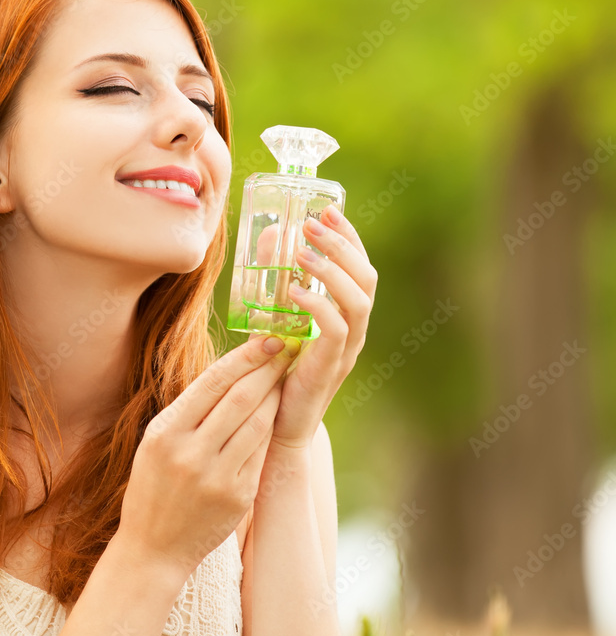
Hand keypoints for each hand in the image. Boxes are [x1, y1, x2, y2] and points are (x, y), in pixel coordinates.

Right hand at [116, 333, 298, 576]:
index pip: (212, 383)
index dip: (244, 357)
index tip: (266, 338)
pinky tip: (277, 412)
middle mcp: (190, 453)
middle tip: (287, 347)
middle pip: (240, 398)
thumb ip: (188, 411)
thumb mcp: (155, 443)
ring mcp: (216, 477)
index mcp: (165, 433)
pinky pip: (261, 453)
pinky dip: (271, 428)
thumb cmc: (152, 487)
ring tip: (285, 376)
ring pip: (257, 423)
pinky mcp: (237, 496)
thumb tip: (228, 371)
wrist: (153, 549)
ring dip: (275, 395)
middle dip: (267, 369)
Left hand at [270, 204, 376, 451]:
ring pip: (359, 301)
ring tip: (303, 252)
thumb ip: (277, 279)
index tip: (328, 210)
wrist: (278, 425)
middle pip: (367, 278)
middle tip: (313, 223)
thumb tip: (268, 236)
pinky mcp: (329, 367)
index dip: (350, 237)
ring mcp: (346, 350)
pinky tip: (294, 291)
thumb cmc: (277, 369)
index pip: (361, 267)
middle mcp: (354, 330)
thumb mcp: (278, 315)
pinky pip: (336, 330)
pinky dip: (318, 305)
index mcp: (347, 316)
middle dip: (343, 245)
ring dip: (332, 270)